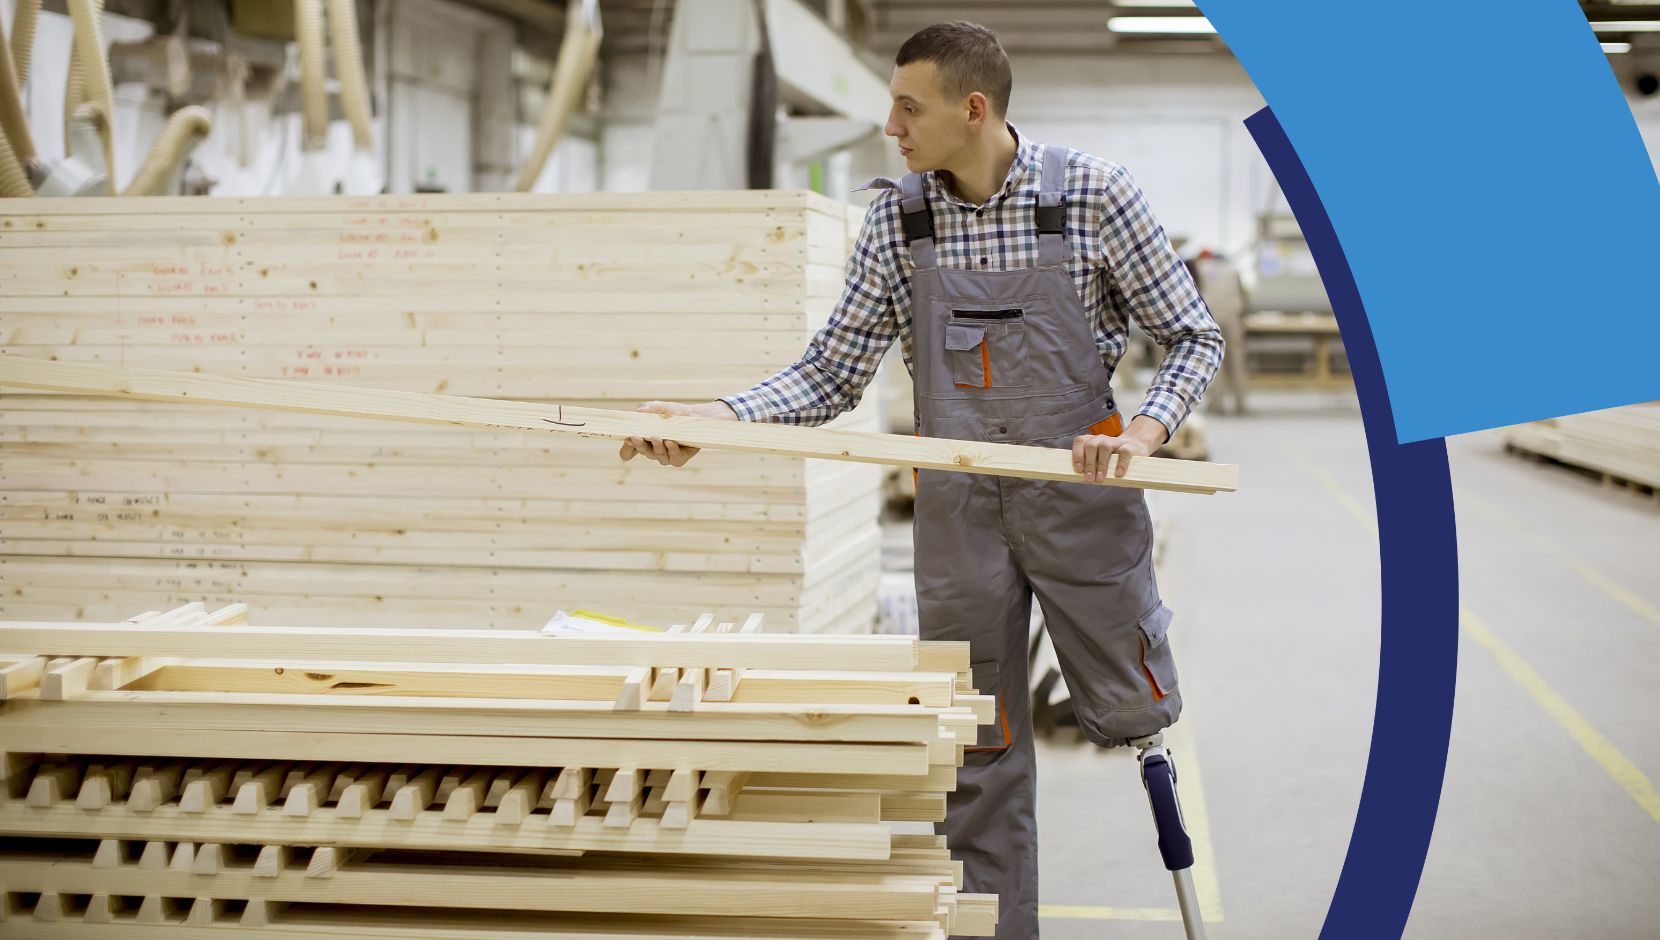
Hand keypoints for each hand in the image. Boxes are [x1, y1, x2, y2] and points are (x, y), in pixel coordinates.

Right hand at [619, 400, 736, 467]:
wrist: (696, 416)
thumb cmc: (674, 412)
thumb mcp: (661, 407)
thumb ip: (649, 408)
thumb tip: (639, 410)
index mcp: (644, 440)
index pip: (629, 450)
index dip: (626, 449)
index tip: (626, 440)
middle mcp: (653, 450)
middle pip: (643, 452)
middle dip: (639, 445)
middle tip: (635, 437)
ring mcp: (666, 456)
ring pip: (658, 456)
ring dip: (656, 447)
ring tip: (657, 437)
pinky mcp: (679, 458)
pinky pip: (674, 459)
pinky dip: (672, 450)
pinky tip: (670, 442)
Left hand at [1071, 433, 1153, 482]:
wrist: (1133, 447)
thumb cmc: (1110, 458)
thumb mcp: (1098, 460)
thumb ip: (1089, 467)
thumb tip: (1082, 480)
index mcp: (1091, 441)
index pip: (1080, 441)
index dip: (1077, 455)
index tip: (1078, 470)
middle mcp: (1101, 439)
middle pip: (1091, 446)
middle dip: (1089, 464)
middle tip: (1089, 479)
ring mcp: (1115, 441)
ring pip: (1105, 448)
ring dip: (1101, 465)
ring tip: (1100, 479)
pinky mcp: (1129, 447)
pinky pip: (1124, 452)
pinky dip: (1121, 464)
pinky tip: (1118, 474)